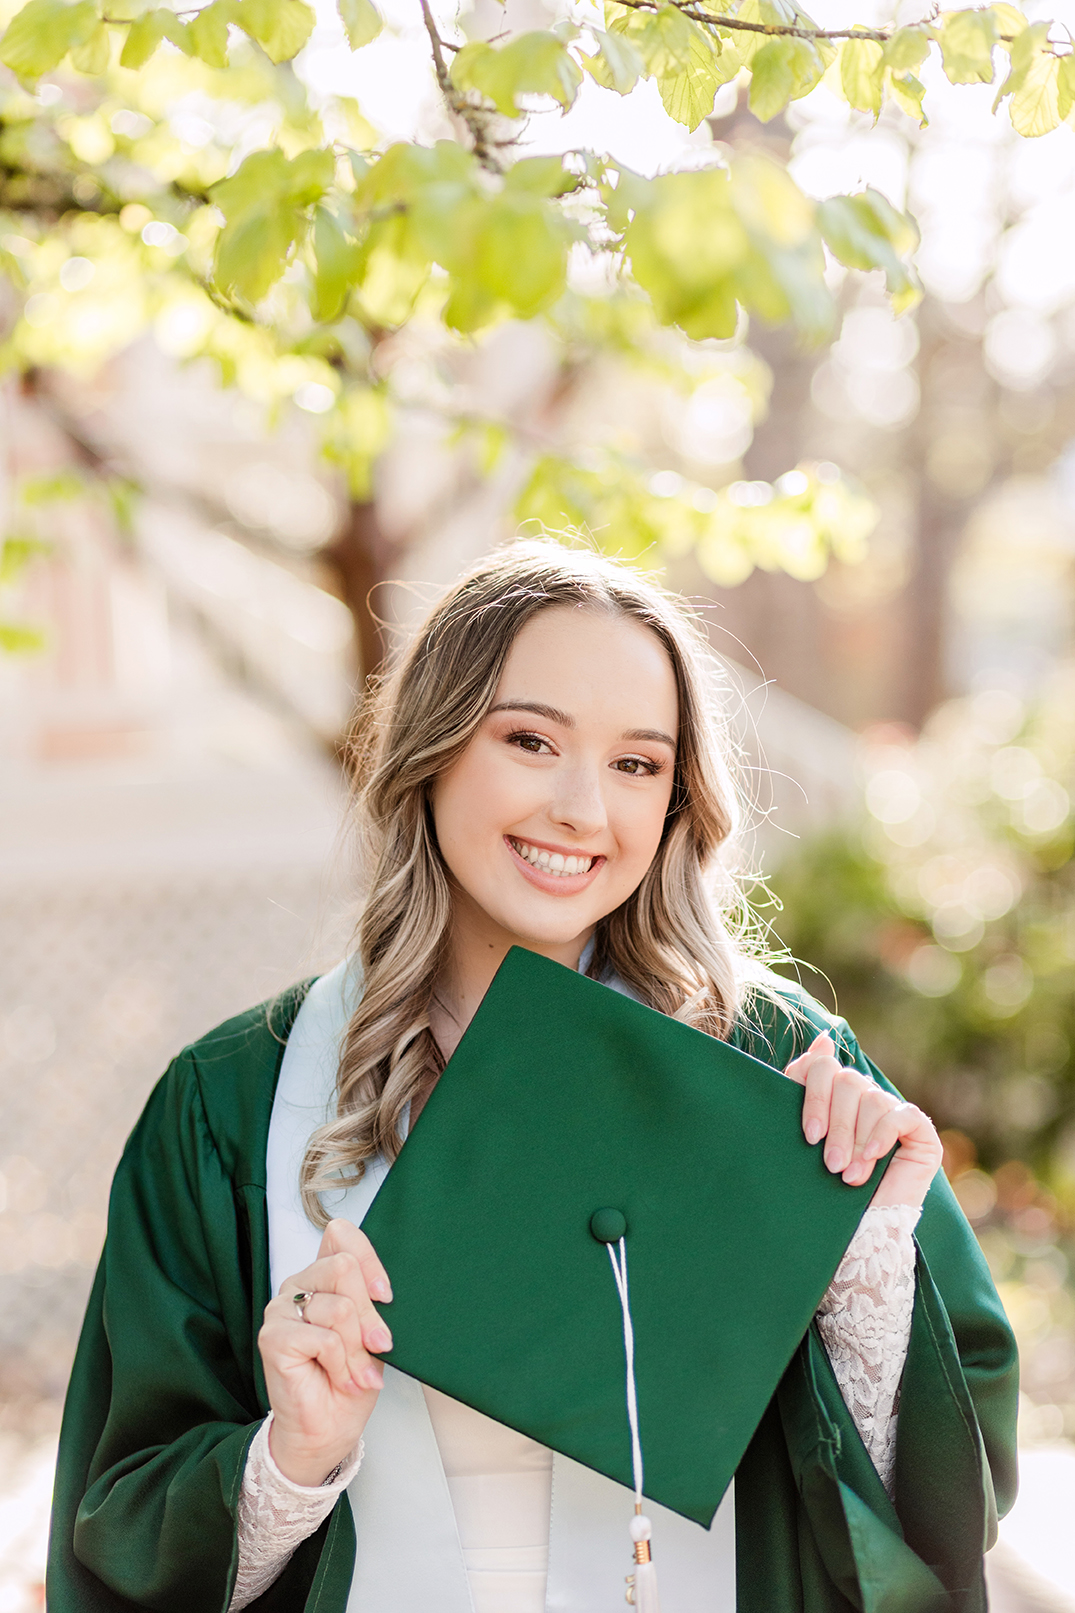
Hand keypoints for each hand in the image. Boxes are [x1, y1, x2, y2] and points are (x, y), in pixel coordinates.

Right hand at [257, 1218, 392, 1486]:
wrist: (329, 1428)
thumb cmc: (351, 1379)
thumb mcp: (372, 1333)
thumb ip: (371, 1304)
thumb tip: (383, 1291)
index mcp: (322, 1276)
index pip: (340, 1234)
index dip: (369, 1259)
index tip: (386, 1296)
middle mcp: (299, 1285)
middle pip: (344, 1267)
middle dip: (370, 1315)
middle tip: (378, 1346)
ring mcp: (281, 1309)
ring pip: (339, 1307)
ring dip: (357, 1350)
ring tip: (357, 1374)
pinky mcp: (273, 1337)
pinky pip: (324, 1338)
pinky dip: (342, 1364)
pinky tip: (340, 1380)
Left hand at [783, 1033, 942, 1209]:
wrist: (858, 1233)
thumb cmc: (824, 1188)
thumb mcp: (805, 1136)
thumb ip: (806, 1083)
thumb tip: (823, 1037)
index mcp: (834, 1094)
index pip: (823, 1066)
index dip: (814, 1095)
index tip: (809, 1134)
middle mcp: (865, 1097)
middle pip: (848, 1082)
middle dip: (837, 1125)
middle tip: (830, 1164)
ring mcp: (893, 1112)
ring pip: (872, 1099)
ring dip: (857, 1141)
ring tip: (849, 1176)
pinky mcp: (919, 1131)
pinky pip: (900, 1114)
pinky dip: (883, 1133)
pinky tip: (873, 1157)